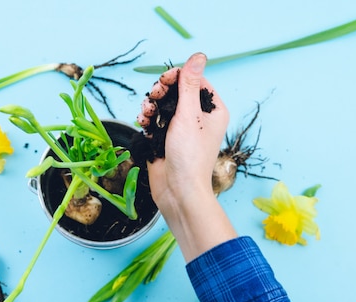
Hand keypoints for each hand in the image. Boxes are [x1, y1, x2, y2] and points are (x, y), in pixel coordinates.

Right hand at [143, 53, 235, 260]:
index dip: (178, 77)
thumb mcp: (189, 115)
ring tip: (146, 115)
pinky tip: (143, 124)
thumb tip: (198, 55)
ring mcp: (181, 129)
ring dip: (151, 106)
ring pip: (163, 106)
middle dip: (161, 92)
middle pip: (176, 91)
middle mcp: (199, 118)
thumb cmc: (189, 156)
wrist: (178, 191)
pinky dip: (147, 120)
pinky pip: (154, 121)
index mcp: (213, 110)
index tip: (164, 81)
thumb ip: (189, 84)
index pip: (195, 81)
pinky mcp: (166, 140)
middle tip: (153, 98)